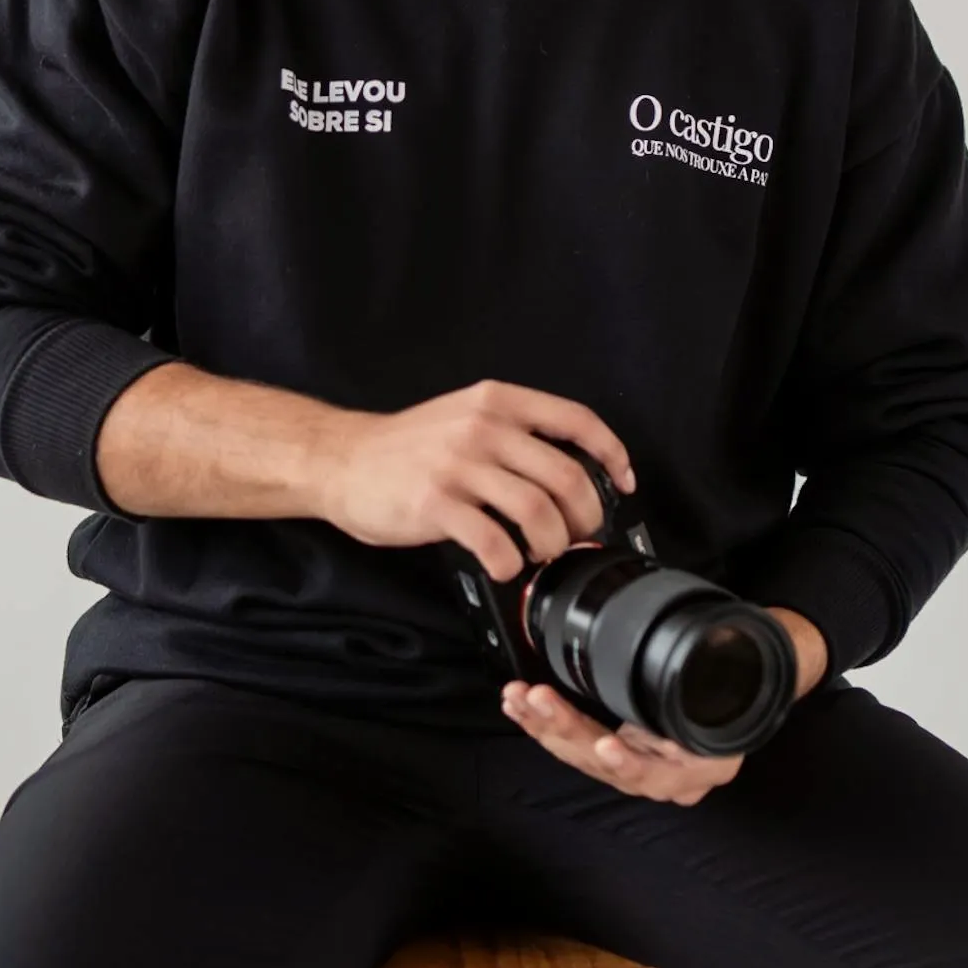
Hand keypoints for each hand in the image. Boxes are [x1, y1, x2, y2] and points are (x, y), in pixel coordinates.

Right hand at [316, 379, 633, 577]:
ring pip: (536, 509)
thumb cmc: (407, 448)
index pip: (576, 419)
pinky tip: (504, 566)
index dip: (612, 454)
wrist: (343, 460)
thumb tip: (569, 475)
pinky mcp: (435, 503)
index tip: (624, 482)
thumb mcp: (465, 417)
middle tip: (575, 536)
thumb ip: (513, 434)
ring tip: (539, 554)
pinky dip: (510, 562)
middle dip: (583, 516)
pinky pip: (493, 540)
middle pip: (565, 475)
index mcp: (496, 401)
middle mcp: (482, 426)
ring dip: (549, 543)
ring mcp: (458, 464)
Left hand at [500, 607, 829, 804]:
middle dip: (565, 729)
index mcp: (698, 764)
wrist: (741, 699)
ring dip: (544, 724)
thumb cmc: (737, 688)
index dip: (631, 763)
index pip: (658, 772)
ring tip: (518, 698)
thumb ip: (723, 674)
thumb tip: (734, 635)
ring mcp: (634, 770)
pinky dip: (544, 724)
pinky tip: (519, 706)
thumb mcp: (741, 683)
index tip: (610, 745)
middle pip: (604, 762)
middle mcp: (662, 778)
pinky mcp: (612, 755)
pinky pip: (572, 745)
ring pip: (580, 754)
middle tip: (538, 698)